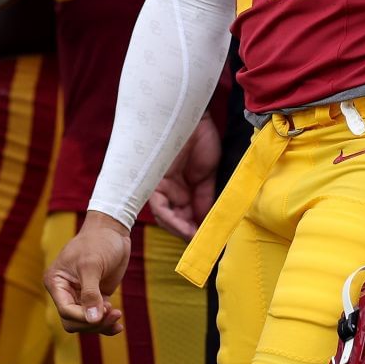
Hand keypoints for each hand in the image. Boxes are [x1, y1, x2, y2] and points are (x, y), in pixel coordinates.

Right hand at [45, 211, 129, 334]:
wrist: (112, 230)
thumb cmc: (98, 242)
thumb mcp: (92, 265)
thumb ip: (91, 294)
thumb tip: (92, 320)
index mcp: (56, 282)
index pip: (65, 310)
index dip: (83, 316)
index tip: (105, 311)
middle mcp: (65, 291)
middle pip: (73, 321)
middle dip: (92, 322)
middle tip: (114, 313)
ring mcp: (80, 295)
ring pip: (85, 322)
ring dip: (101, 324)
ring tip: (117, 315)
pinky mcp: (96, 297)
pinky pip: (97, 317)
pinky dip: (106, 323)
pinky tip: (118, 326)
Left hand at [148, 115, 220, 239]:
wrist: (195, 119)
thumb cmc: (203, 141)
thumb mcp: (209, 176)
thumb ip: (206, 199)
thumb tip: (209, 223)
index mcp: (184, 188)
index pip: (189, 214)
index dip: (198, 228)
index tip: (210, 240)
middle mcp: (171, 190)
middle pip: (177, 218)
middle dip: (189, 232)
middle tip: (203, 244)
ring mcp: (161, 187)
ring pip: (167, 217)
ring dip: (182, 229)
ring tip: (196, 239)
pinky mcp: (155, 183)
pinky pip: (160, 207)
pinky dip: (173, 219)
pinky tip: (186, 227)